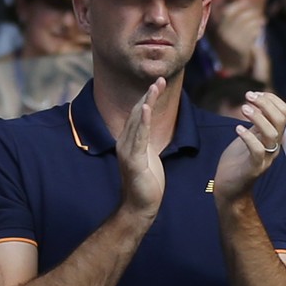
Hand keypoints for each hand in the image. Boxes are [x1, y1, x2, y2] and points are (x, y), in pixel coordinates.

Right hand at [117, 78, 165, 216]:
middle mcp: (125, 143)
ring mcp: (128, 151)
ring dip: (147, 103)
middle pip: (138, 114)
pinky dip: (143, 122)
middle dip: (149, 96)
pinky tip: (146, 108)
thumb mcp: (147, 159)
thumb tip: (148, 133)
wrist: (140, 207)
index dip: (148, 99)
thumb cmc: (146, 185)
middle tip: (159, 79)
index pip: (139, 116)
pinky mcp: (134, 161)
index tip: (158, 84)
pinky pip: (139, 138)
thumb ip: (145, 144)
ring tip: (154, 87)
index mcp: (129, 142)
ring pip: (138, 122)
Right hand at [211, 0, 266, 75]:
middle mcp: (224, 33)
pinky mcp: (241, 46)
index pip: (230, 11)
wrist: (231, 68)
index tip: (248, 4)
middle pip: (242, 15)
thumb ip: (234, 18)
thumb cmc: (233, 46)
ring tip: (261, 22)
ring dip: (258, 20)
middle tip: (259, 15)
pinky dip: (258, 29)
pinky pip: (253, 32)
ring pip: (250, 23)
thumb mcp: (229, 31)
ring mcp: (233, 40)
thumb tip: (244, 1)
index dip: (240, 5)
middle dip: (253, 12)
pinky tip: (259, 31)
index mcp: (220, 27)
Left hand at [214, 90, 285, 201]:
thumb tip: (257, 102)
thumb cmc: (237, 160)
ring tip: (243, 108)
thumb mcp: (248, 137)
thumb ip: (255, 123)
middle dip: (266, 104)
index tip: (253, 93)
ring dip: (258, 118)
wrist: (230, 188)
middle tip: (248, 96)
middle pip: (281, 120)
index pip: (284, 112)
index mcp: (273, 136)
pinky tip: (237, 129)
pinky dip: (248, 138)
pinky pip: (257, 151)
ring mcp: (266, 157)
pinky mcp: (254, 168)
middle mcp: (273, 145)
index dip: (271, 100)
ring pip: (272, 133)